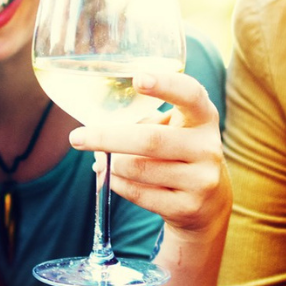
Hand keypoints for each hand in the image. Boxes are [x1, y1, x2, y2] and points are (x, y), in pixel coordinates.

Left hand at [70, 71, 229, 244]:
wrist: (208, 201)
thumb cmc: (179, 153)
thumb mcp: (175, 129)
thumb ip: (146, 120)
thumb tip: (95, 126)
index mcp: (203, 117)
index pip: (190, 95)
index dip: (166, 84)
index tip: (138, 78)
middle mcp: (207, 147)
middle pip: (151, 140)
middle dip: (107, 138)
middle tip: (77, 137)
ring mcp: (200, 180)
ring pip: (139, 169)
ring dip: (111, 165)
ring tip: (100, 160)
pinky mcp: (187, 207)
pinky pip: (139, 194)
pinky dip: (117, 184)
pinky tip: (110, 177)